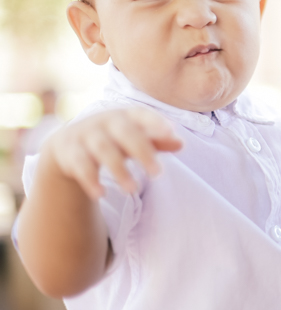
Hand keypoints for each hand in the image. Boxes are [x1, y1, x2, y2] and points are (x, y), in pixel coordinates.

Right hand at [44, 107, 182, 199]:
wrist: (69, 143)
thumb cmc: (114, 139)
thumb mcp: (135, 136)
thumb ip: (157, 140)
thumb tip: (181, 144)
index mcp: (126, 115)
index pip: (142, 115)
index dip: (155, 122)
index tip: (170, 132)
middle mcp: (105, 121)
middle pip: (125, 133)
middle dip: (142, 151)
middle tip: (157, 173)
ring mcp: (86, 134)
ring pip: (103, 150)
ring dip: (118, 170)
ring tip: (133, 189)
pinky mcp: (69, 151)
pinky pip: (79, 164)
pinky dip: (90, 179)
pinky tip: (101, 194)